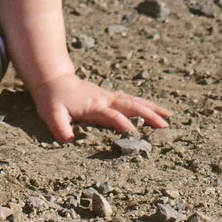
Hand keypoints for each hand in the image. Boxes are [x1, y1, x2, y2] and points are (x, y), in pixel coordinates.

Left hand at [27, 72, 170, 144]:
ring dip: (152, 108)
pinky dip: (145, 104)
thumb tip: (69, 142)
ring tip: (170, 115)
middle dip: (148, 115)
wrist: (53, 79)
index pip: (112, 115)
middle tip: (164, 125)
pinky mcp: (110, 96)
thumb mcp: (51, 114)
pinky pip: (131, 99)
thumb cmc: (53, 99)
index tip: (136, 134)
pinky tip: (156, 109)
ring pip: (134, 101)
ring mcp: (109, 96)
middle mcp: (105, 99)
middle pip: (130, 105)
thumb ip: (60, 127)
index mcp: (93, 106)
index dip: (123, 124)